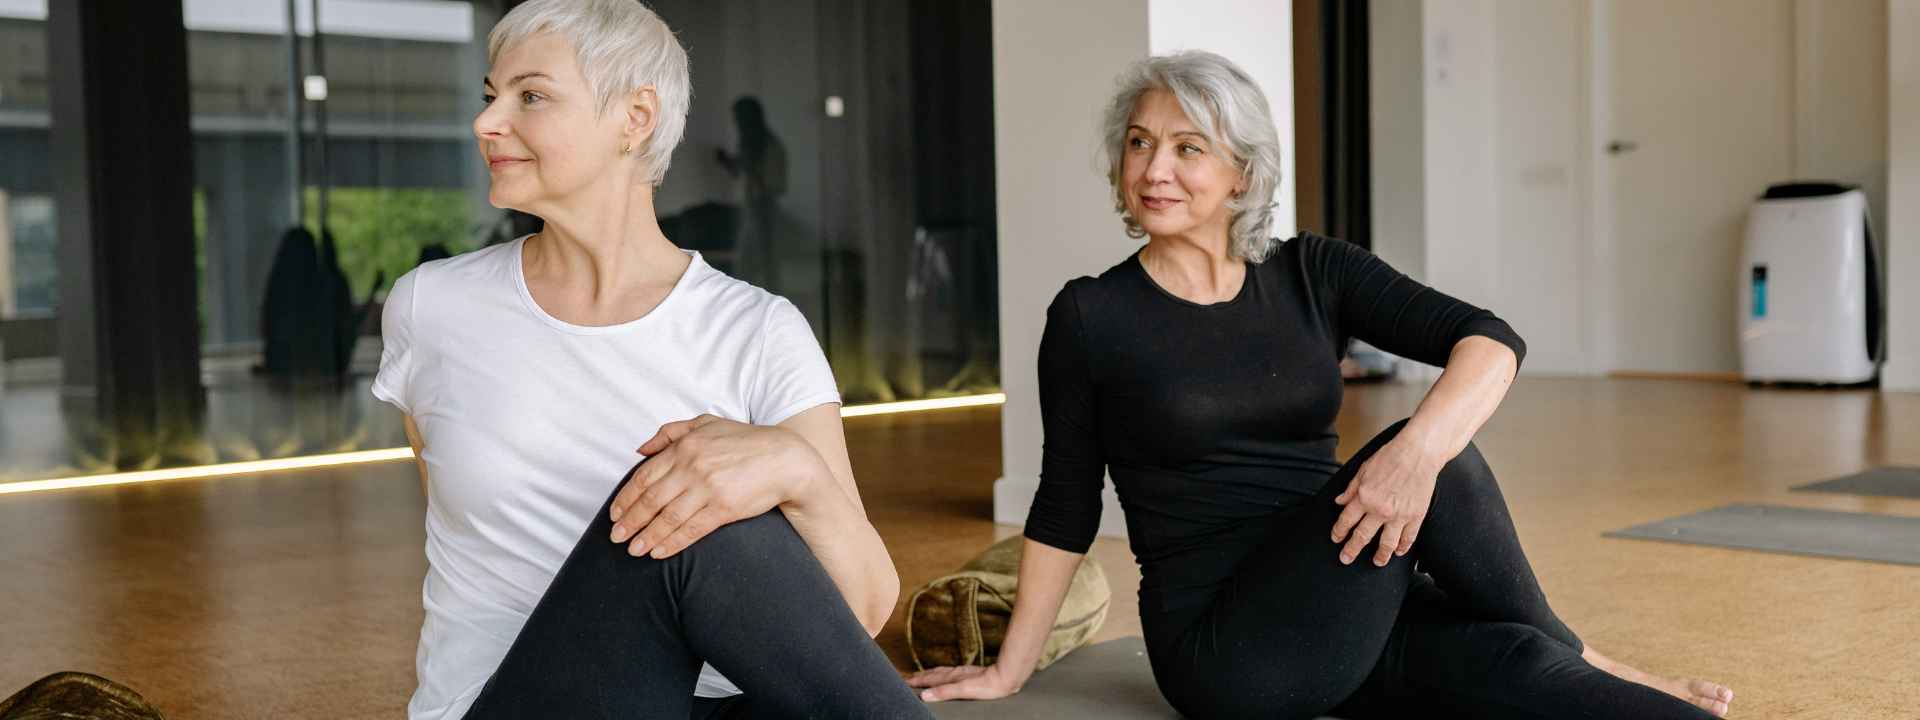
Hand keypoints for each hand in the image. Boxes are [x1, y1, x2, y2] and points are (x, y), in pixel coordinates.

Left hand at [608, 414, 822, 558]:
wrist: (786, 459)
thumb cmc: (746, 441)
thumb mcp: (707, 424)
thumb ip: (671, 432)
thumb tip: (640, 449)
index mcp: (685, 446)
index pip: (644, 476)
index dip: (625, 498)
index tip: (614, 514)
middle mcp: (693, 466)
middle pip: (650, 499)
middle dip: (629, 522)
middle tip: (616, 538)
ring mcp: (708, 488)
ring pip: (667, 517)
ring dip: (646, 537)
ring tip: (633, 550)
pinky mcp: (724, 508)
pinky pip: (691, 530)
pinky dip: (672, 543)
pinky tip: (658, 553)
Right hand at [906, 664, 1024, 702]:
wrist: (1005, 677)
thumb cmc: (987, 686)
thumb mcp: (963, 691)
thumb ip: (944, 692)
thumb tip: (925, 695)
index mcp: (951, 678)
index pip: (929, 679)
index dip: (916, 681)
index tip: (903, 681)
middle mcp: (954, 673)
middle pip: (932, 674)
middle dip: (919, 676)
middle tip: (907, 677)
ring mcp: (962, 672)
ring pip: (940, 672)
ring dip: (929, 674)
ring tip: (922, 675)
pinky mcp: (969, 674)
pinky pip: (949, 673)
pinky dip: (941, 674)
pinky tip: (946, 675)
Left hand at [1330, 435, 1443, 565]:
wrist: (1418, 452)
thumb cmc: (1390, 456)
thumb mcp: (1363, 469)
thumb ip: (1351, 489)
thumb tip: (1339, 502)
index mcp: (1364, 497)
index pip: (1346, 520)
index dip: (1339, 532)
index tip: (1336, 539)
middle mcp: (1380, 509)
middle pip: (1362, 536)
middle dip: (1352, 549)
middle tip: (1346, 558)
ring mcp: (1399, 515)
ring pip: (1387, 543)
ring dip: (1380, 556)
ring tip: (1377, 562)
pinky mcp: (1416, 516)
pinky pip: (1408, 538)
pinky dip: (1403, 547)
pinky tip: (1398, 552)